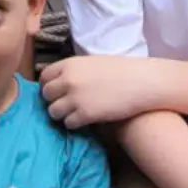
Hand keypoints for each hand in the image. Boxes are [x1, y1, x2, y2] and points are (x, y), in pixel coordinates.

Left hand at [39, 56, 154, 128]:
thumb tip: (62, 82)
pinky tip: (85, 121)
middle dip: (54, 101)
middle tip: (65, 105)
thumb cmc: (123, 71)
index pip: (44, 76)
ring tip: (75, 114)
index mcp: (70, 64)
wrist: (143, 82)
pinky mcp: (84, 114)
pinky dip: (74, 124)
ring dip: (62, 115)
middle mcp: (68, 80)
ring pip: (53, 112)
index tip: (56, 92)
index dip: (49, 85)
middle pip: (46, 95)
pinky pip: (68, 123)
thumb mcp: (93, 63)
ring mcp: (75, 98)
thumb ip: (75, 71)